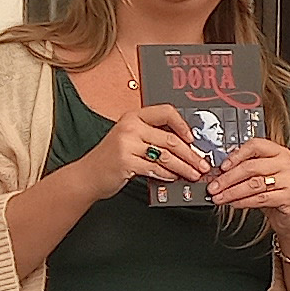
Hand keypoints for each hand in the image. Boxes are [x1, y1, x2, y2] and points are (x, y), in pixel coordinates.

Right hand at [78, 104, 209, 201]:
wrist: (87, 175)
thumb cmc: (111, 158)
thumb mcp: (129, 139)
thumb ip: (151, 136)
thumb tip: (184, 144)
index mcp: (134, 117)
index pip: (166, 112)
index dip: (183, 125)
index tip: (193, 139)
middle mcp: (130, 127)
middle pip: (171, 139)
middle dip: (191, 154)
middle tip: (202, 164)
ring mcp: (126, 144)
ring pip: (166, 156)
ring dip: (184, 167)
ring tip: (194, 174)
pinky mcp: (125, 161)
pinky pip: (155, 168)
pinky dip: (168, 175)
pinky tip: (174, 178)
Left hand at [204, 136, 289, 248]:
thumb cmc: (274, 193)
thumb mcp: (260, 177)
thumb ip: (244, 169)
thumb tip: (218, 171)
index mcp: (278, 152)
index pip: (255, 145)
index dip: (236, 156)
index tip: (221, 167)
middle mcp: (286, 163)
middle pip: (250, 166)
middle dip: (227, 178)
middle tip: (214, 187)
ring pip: (254, 184)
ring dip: (232, 192)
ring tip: (220, 197)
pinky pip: (261, 198)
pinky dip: (244, 201)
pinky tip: (234, 203)